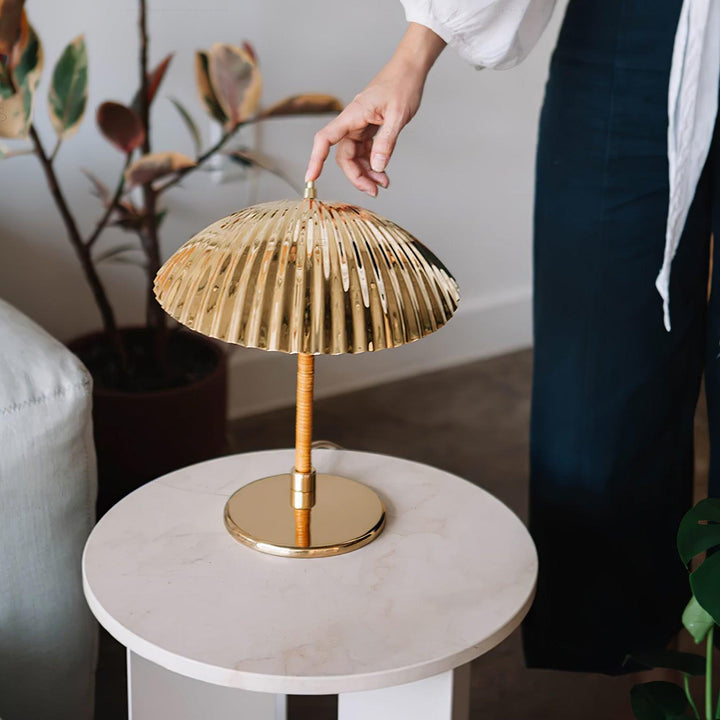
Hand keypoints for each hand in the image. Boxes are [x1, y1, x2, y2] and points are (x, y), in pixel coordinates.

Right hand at [305, 23, 445, 195]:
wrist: (410, 70)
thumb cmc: (403, 84)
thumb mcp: (398, 115)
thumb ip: (386, 142)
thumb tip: (377, 166)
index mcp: (353, 115)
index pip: (325, 139)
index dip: (316, 159)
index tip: (311, 178)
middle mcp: (352, 122)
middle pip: (344, 156)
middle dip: (356, 176)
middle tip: (373, 191)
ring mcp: (360, 126)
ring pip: (355, 156)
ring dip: (366, 173)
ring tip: (382, 184)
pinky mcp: (369, 128)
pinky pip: (365, 151)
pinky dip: (373, 164)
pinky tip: (383, 174)